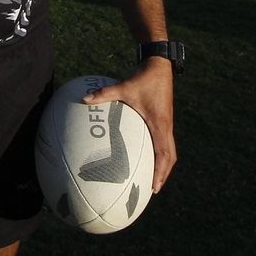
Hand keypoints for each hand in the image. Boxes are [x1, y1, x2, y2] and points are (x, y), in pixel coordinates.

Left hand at [84, 59, 175, 193]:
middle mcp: (166, 126)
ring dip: (163, 165)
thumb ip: (105, 94)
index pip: (164, 153)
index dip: (161, 171)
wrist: (159, 66)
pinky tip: (148, 156)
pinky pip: (165, 142)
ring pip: (170, 150)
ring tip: (153, 178)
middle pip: (170, 157)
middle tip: (153, 189)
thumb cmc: (143, 78)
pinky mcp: (164, 119)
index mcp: (159, 123)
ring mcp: (166, 123)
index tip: (155, 186)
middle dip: (163, 174)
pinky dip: (160, 153)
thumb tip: (84, 99)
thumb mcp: (124, 86)